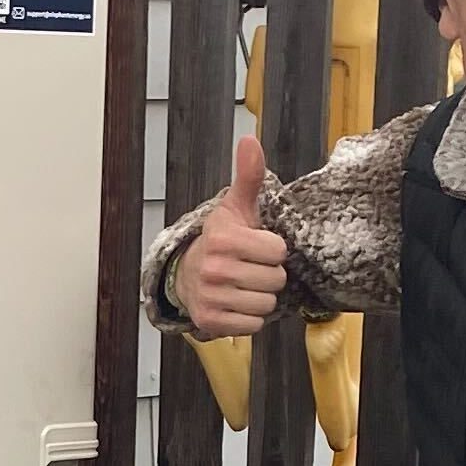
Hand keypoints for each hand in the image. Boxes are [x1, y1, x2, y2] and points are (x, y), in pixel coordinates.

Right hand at [174, 135, 287, 336]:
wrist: (186, 276)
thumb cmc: (220, 242)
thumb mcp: (235, 208)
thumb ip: (248, 176)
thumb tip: (250, 140)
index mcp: (223, 239)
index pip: (278, 251)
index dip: (272, 249)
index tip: (255, 247)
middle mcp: (214, 269)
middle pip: (275, 280)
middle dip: (268, 275)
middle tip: (250, 268)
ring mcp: (211, 297)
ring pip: (266, 304)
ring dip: (260, 297)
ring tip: (243, 286)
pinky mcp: (210, 322)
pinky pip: (253, 325)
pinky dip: (249, 317)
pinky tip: (236, 303)